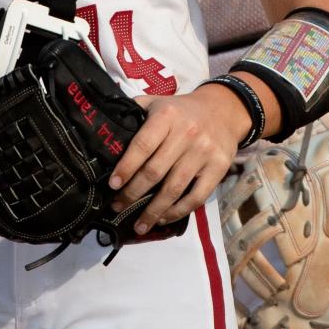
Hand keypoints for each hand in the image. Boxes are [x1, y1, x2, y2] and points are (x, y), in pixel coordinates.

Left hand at [108, 87, 250, 234]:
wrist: (223, 110)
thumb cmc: (182, 111)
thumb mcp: (157, 103)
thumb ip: (134, 112)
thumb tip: (106, 131)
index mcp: (167, 116)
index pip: (142, 145)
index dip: (126, 167)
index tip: (113, 185)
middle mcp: (187, 133)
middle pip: (155, 171)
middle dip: (133, 194)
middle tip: (118, 206)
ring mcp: (204, 153)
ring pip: (174, 189)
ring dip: (153, 211)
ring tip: (138, 225)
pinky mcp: (219, 168)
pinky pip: (196, 197)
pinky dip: (178, 212)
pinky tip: (163, 218)